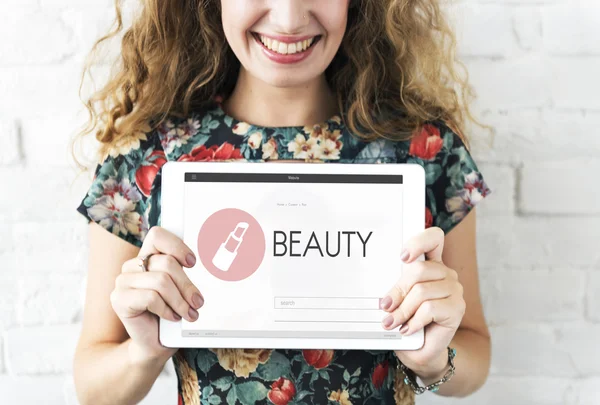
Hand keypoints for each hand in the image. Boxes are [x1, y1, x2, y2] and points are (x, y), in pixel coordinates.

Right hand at [110, 226, 203, 363]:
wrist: (154, 344)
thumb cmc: (169, 314)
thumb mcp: (179, 290)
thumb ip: (182, 272)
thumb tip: (196, 261)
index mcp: (147, 257)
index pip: (157, 235)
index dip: (177, 245)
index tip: (192, 263)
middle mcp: (132, 266)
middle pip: (166, 263)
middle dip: (187, 285)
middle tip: (198, 301)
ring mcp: (122, 282)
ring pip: (161, 281)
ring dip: (179, 301)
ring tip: (187, 313)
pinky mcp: (119, 299)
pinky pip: (150, 297)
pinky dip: (166, 309)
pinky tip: (171, 317)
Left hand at [379, 227, 464, 379]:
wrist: (421, 350)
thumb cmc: (407, 321)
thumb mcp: (398, 300)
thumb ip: (396, 287)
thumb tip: (384, 292)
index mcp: (431, 264)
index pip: (434, 238)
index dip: (419, 242)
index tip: (403, 257)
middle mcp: (445, 274)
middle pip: (419, 269)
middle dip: (398, 290)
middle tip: (385, 307)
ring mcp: (454, 290)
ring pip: (421, 291)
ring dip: (402, 310)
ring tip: (392, 322)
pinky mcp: (457, 308)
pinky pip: (429, 309)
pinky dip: (413, 321)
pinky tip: (408, 329)